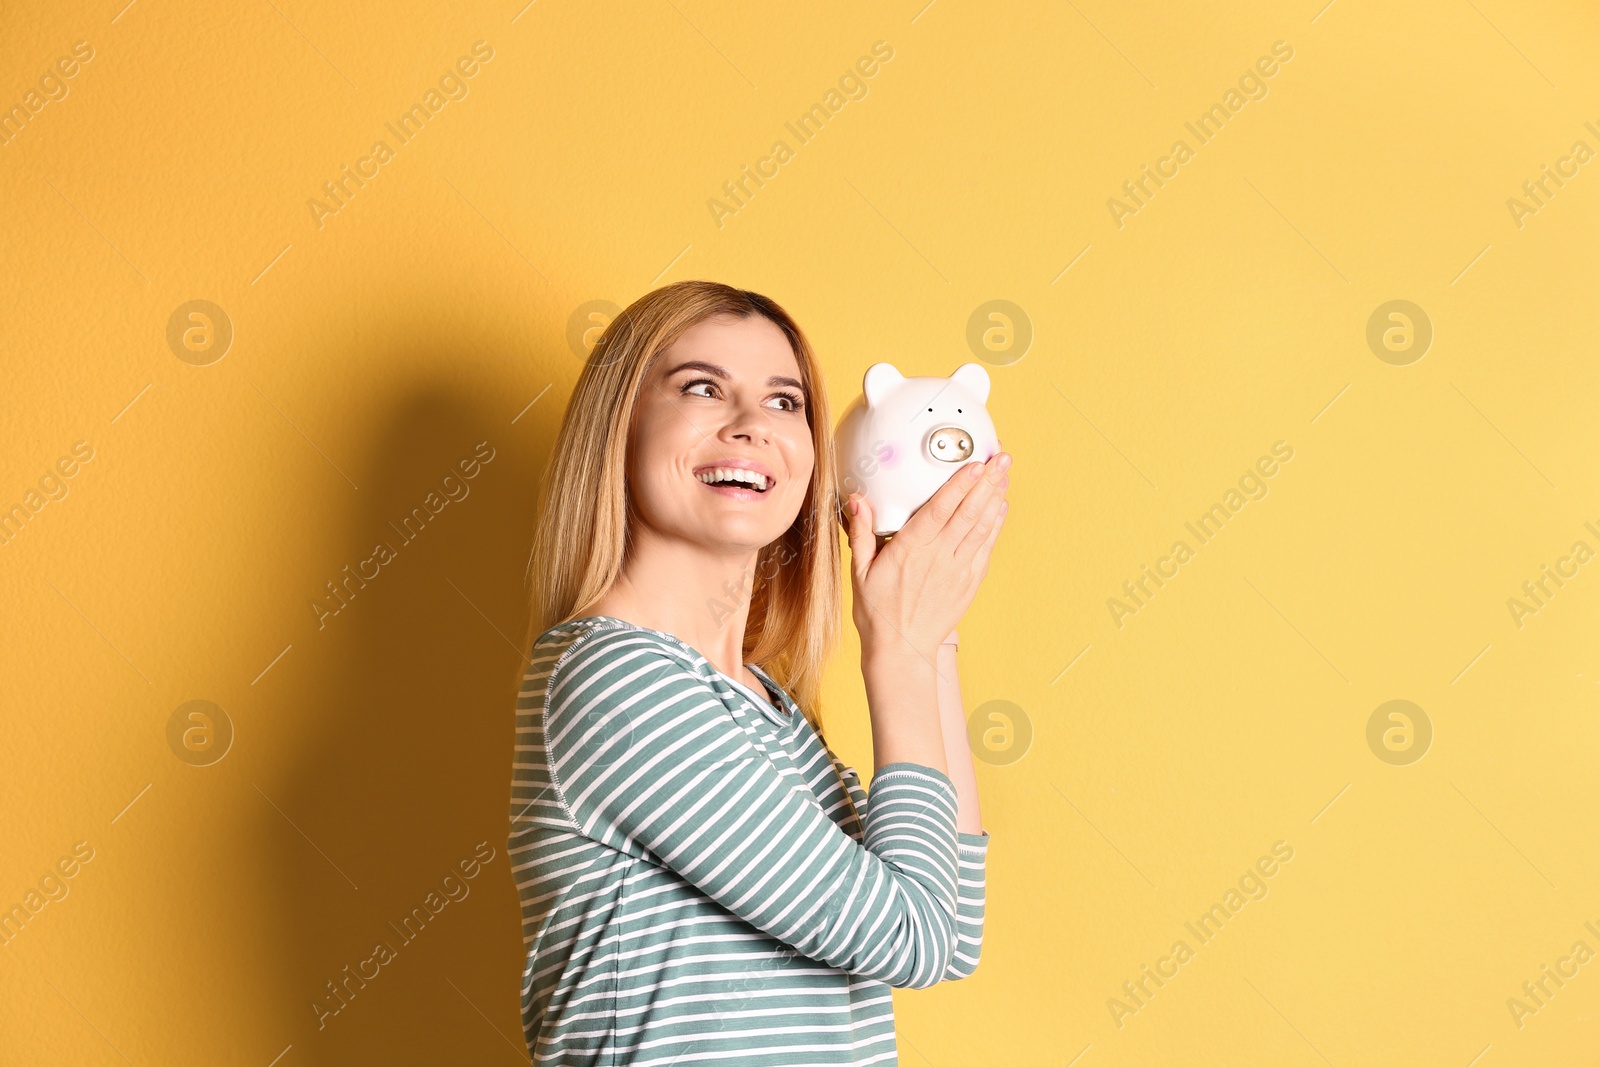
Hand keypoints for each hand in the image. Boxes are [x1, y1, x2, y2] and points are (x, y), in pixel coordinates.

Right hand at [840, 451, 1010, 659]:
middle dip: (988, 483)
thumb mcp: (860, 571)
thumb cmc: (877, 612)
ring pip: (982, 528)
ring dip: (996, 498)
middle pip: (969, 513)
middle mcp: (939, 558)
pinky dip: (995, 526)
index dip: (960, 485)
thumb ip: (861, 533)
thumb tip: (857, 500)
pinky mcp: (969, 583)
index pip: (940, 511)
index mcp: (910, 551)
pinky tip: (1001, 507)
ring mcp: (958, 571)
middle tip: (1002, 458)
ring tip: (1006, 474)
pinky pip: (986, 548)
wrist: (901, 650)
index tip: (975, 464)